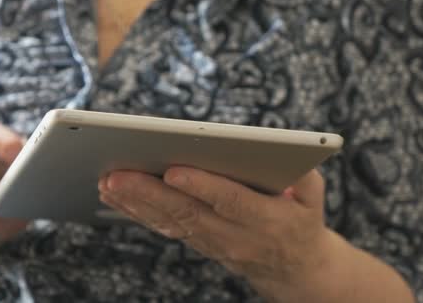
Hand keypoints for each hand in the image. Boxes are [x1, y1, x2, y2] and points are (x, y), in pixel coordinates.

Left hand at [98, 167, 338, 300]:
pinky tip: (115, 197)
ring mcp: (213, 242)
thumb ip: (303, 177)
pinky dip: (138, 213)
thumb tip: (282, 153)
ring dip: (135, 204)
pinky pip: (166, 229)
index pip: (230, 201)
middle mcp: (234, 234)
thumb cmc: (302, 222)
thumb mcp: (314, 198)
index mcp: (266, 218)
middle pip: (188, 212)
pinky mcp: (199, 242)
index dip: (202, 186)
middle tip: (117, 175)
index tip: (173, 171)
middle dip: (149, 193)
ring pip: (170, 222)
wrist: (295, 270)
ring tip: (107, 183)